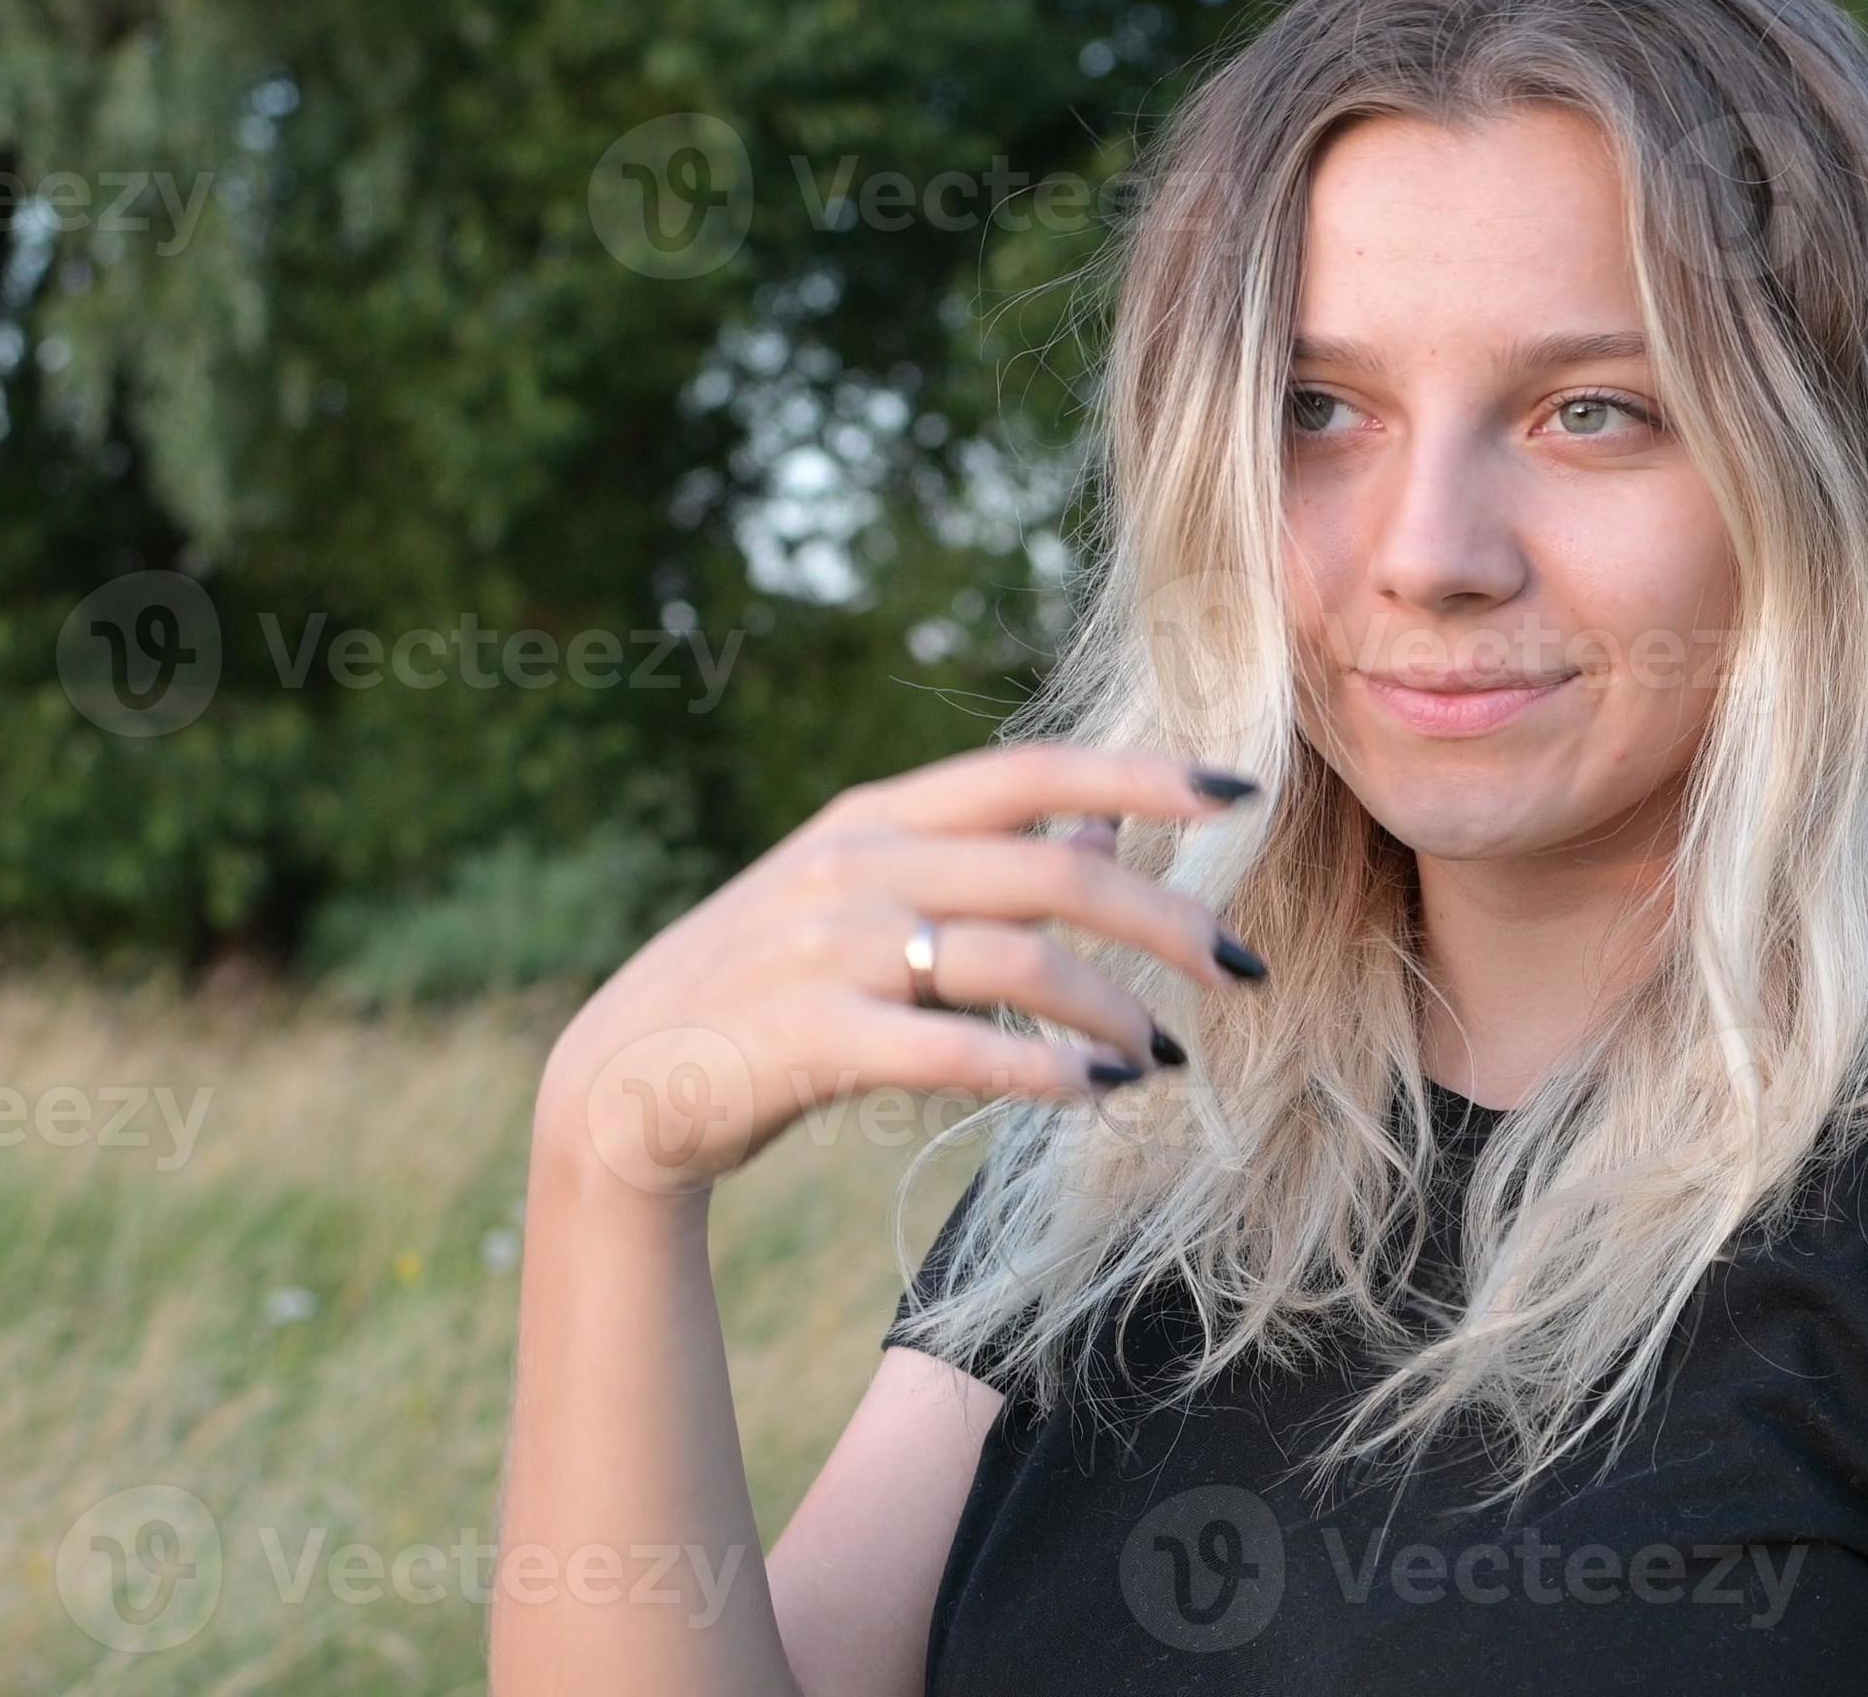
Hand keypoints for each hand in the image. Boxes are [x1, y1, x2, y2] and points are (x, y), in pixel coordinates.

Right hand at [531, 742, 1269, 1196]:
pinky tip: (1094, 1094)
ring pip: (1017, 961)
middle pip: (1052, 872)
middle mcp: (855, 865)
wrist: (623, 1086)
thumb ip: (977, 864)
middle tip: (1243, 971)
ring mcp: (829, 949)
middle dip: (1167, 918)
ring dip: (1112, 1012)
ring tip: (1162, 1060)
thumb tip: (1102, 833)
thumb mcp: (861, 902)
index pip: (1030, 773)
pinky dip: (1039, 1072)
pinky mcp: (811, 1038)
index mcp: (873, 818)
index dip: (1140, 776)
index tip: (1238, 791)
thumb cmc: (763, 993)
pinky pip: (953, 1050)